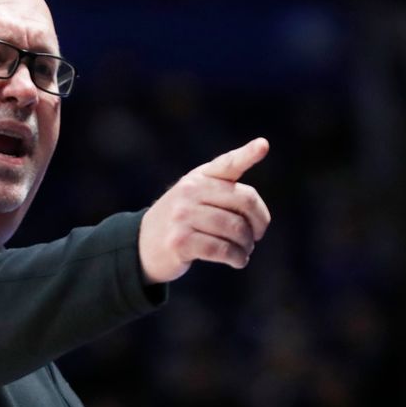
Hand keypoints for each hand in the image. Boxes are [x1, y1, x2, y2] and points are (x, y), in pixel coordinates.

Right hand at [138, 138, 270, 283]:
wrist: (143, 243)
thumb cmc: (181, 219)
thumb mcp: (195, 196)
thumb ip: (223, 192)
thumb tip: (258, 214)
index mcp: (198, 177)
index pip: (227, 164)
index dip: (247, 155)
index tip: (263, 145)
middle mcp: (189, 192)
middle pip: (244, 200)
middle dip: (259, 221)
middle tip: (257, 235)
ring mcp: (182, 216)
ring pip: (235, 228)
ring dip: (247, 245)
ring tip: (244, 251)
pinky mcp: (180, 242)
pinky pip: (222, 249)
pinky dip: (237, 258)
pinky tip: (238, 260)